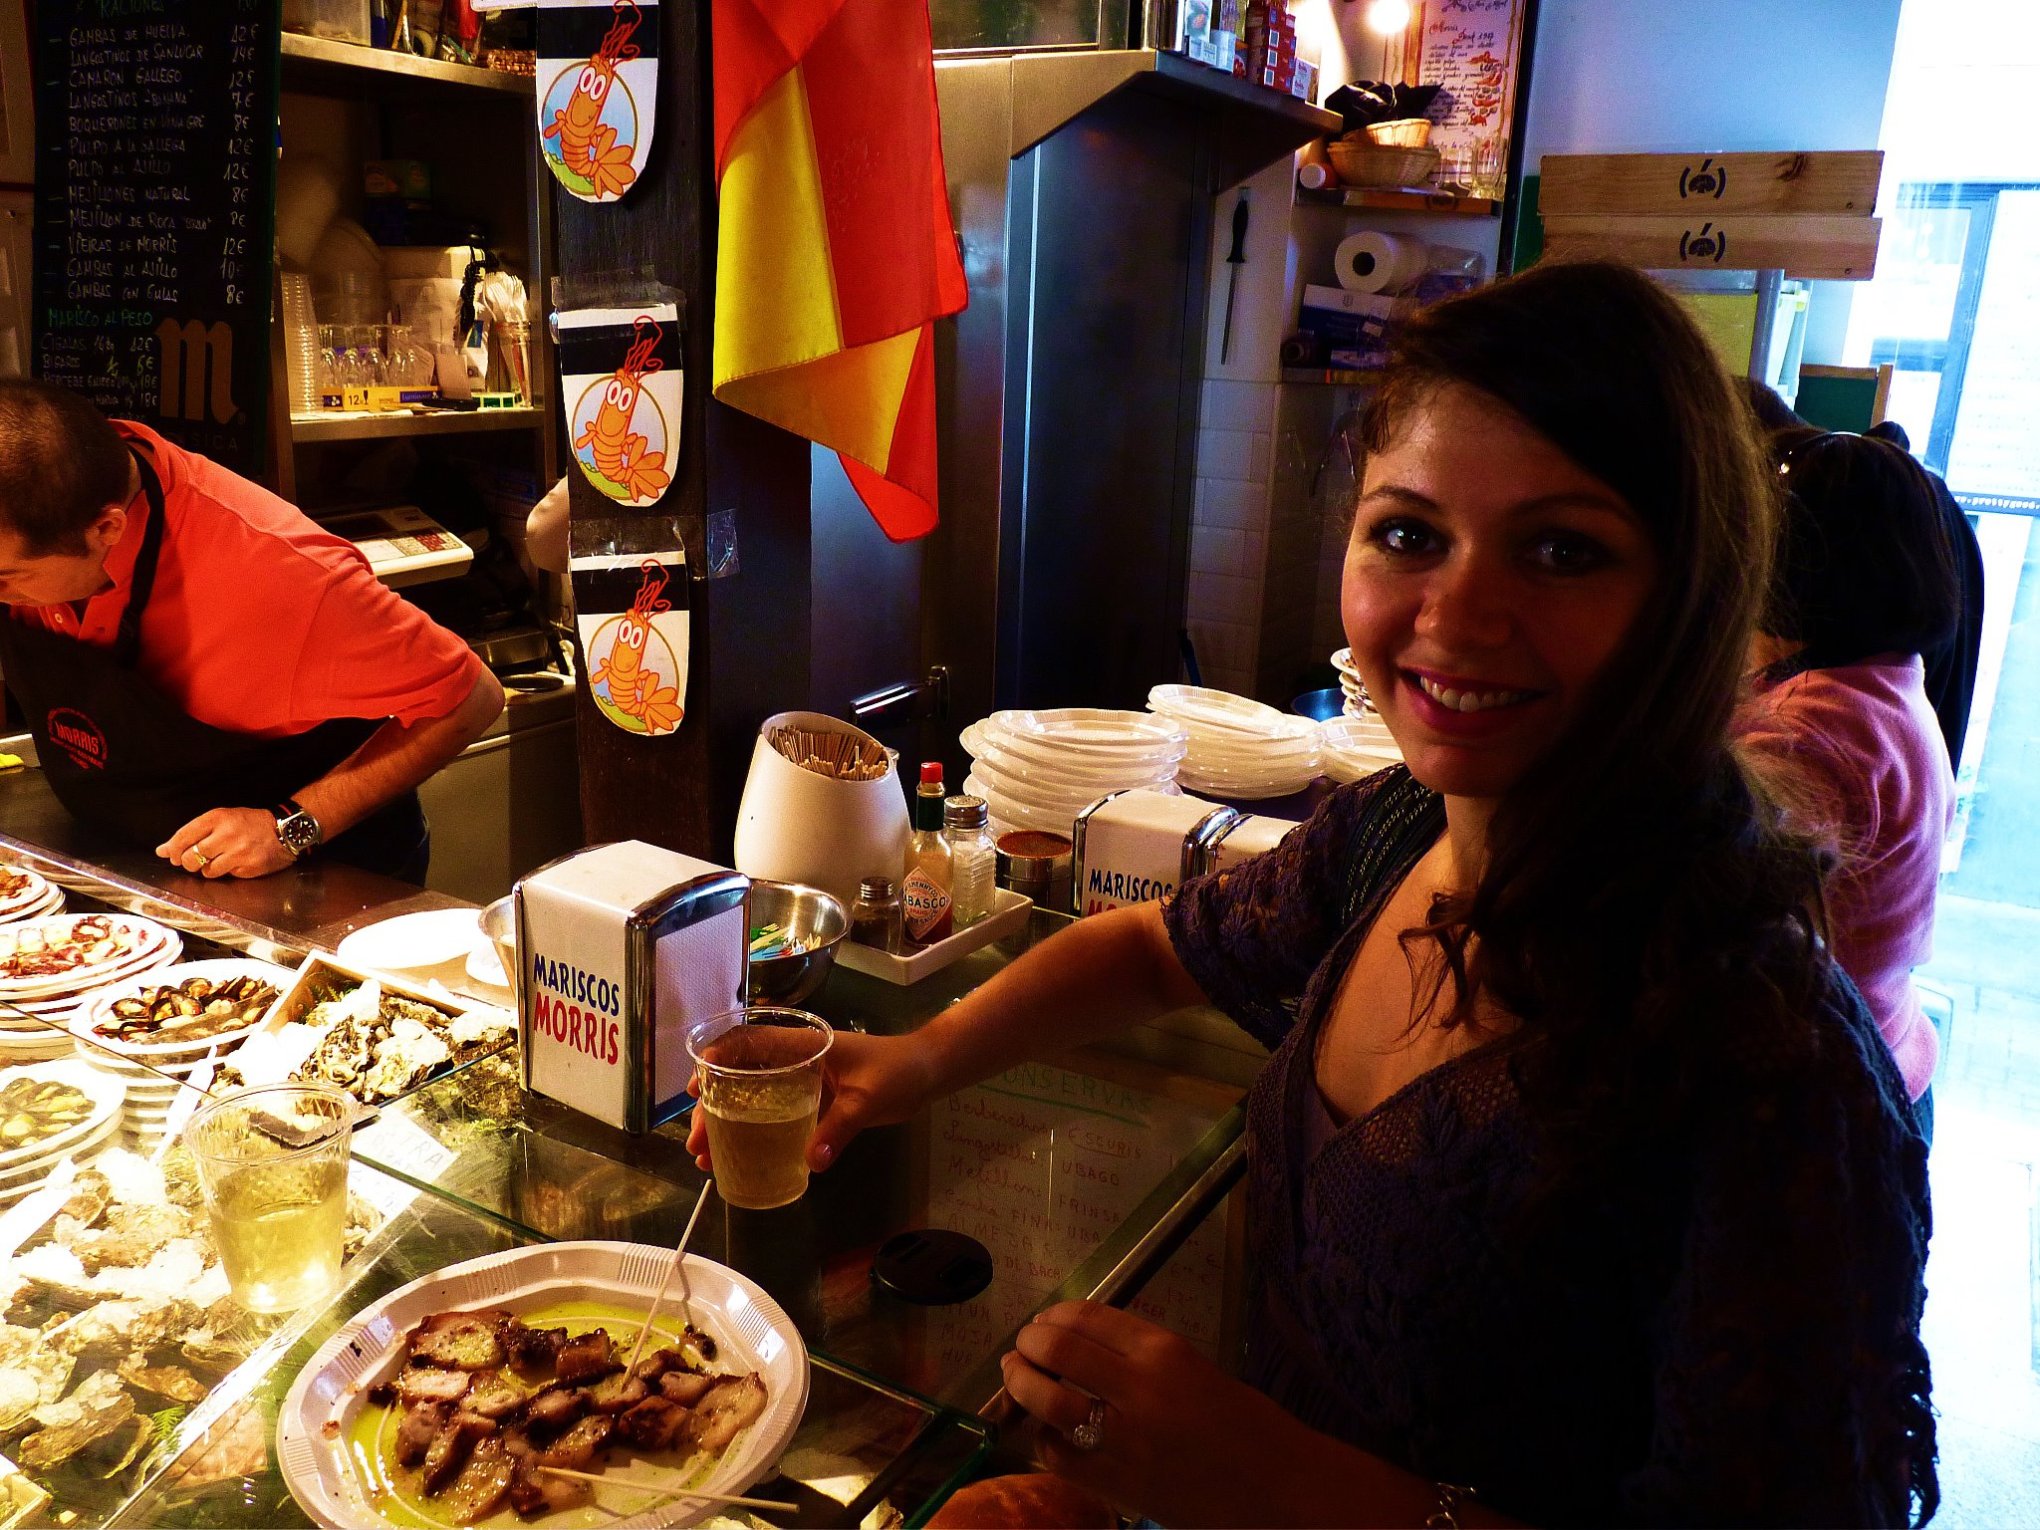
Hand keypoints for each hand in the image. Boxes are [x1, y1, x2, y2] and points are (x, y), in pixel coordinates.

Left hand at [155, 807, 294, 879]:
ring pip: (206, 871)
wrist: (285, 830)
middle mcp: (226, 834)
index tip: (170, 854)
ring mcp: (238, 852)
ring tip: (218, 860)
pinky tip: (234, 863)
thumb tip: (162, 850)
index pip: (183, 836)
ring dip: (207, 869)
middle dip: (187, 862)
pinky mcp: (248, 866)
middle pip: (190, 857)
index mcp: (217, 818)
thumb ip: (193, 833)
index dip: (172, 849)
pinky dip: (225, 872)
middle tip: (194, 860)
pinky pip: (225, 875)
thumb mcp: (222, 819)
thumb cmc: (251, 823)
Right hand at [686, 1028, 936, 1173]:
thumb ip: (839, 1129)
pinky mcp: (811, 1102)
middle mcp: (796, 1060)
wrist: (927, 1072)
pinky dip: (751, 1132)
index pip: (750, 1043)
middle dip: (712, 1106)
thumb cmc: (898, 1072)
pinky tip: (736, 1157)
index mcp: (805, 1046)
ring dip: (725, 1122)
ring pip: (751, 1097)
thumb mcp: (869, 1099)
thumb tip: (810, 1163)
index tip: (696, 1087)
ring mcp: (801, 1081)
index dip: (718, 1060)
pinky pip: (773, 1114)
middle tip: (696, 1141)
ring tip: (704, 1155)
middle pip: (741, 1076)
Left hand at [1000, 1301, 1310, 1526]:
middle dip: (1029, 1344)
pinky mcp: (1116, 1484)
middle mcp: (1138, 1387)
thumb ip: (1141, 1354)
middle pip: (1057, 1349)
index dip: (1054, 1316)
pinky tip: (1049, 1433)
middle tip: (1022, 1348)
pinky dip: (1044, 1439)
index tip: (1044, 1321)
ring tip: (1018, 1378)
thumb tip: (1082, 1343)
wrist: (1279, 1488)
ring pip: (1047, 1400)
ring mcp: (1123, 1439)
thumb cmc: (1247, 1425)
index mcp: (1164, 1350)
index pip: (1087, 1317)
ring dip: (1022, 1384)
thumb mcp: (1195, 1368)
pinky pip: (1058, 1455)